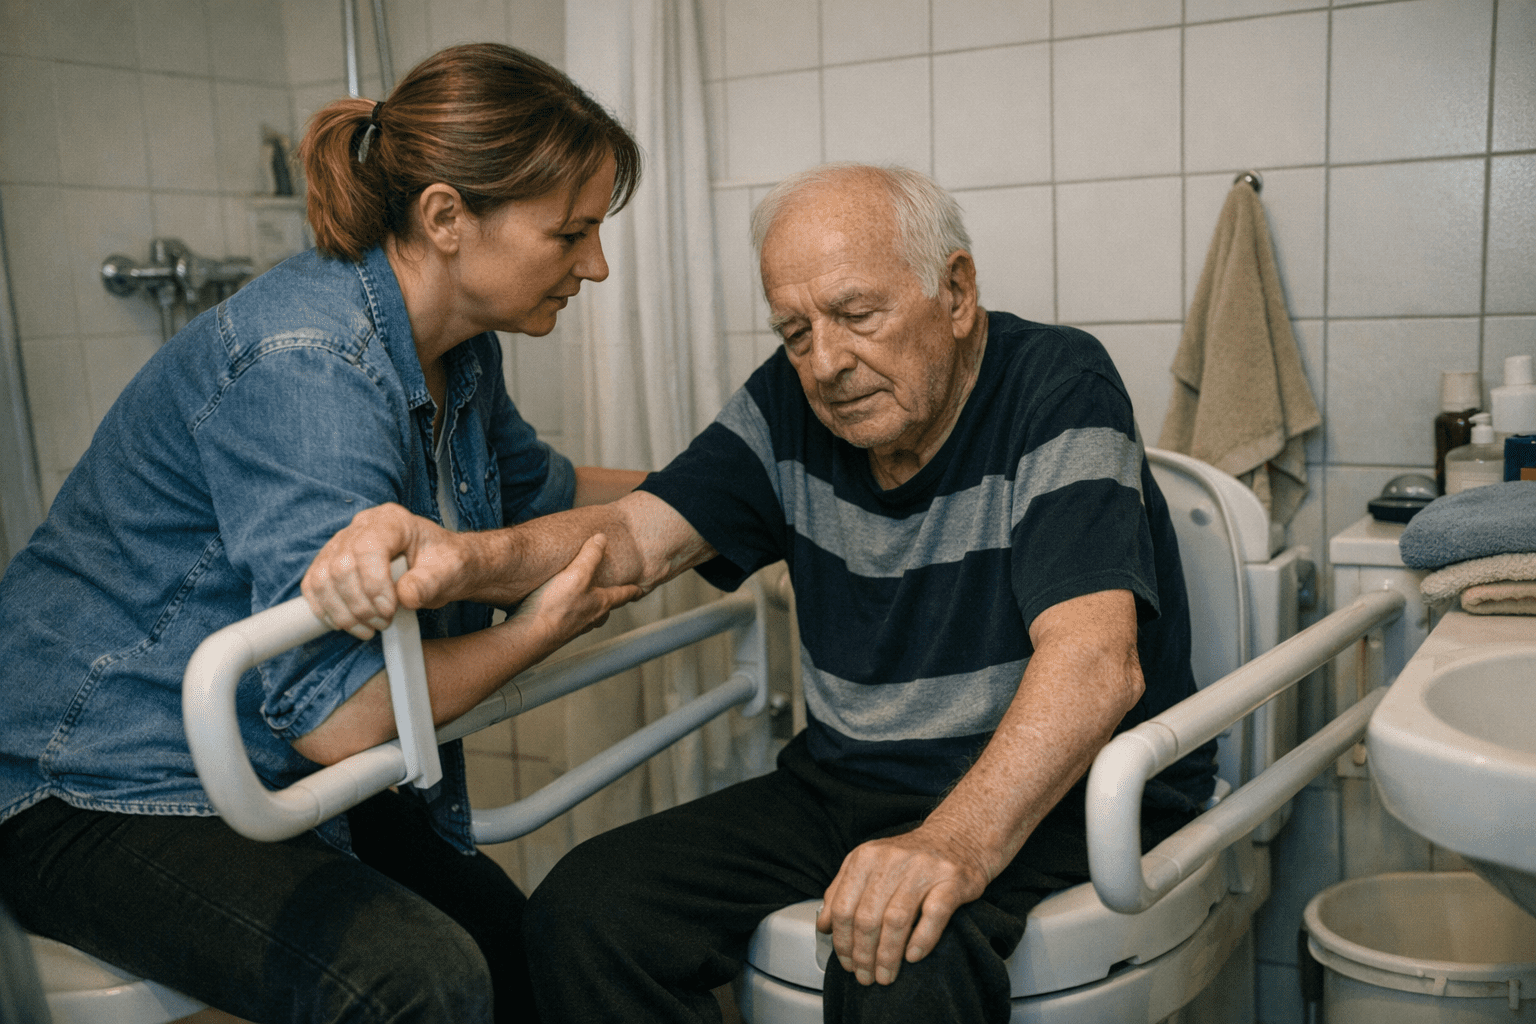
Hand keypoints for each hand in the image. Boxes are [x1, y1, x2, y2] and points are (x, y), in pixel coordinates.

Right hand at [302, 503, 462, 638]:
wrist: (441, 567)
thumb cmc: (445, 564)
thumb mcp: (449, 571)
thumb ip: (430, 582)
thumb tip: (405, 596)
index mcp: (392, 521)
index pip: (368, 548)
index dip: (374, 584)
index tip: (389, 610)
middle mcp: (362, 527)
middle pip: (341, 566)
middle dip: (360, 604)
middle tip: (383, 621)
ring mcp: (342, 544)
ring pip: (322, 579)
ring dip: (343, 612)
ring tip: (370, 627)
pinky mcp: (330, 563)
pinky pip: (314, 587)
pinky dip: (326, 611)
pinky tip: (348, 624)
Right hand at [511, 534, 643, 648]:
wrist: (530, 636)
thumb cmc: (555, 606)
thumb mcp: (576, 574)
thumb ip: (590, 556)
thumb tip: (602, 539)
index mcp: (600, 603)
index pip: (622, 595)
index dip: (632, 590)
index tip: (640, 590)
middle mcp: (590, 618)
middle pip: (606, 609)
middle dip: (610, 601)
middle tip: (613, 596)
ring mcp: (574, 628)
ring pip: (589, 617)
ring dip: (590, 609)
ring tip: (585, 602)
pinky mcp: (557, 633)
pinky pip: (569, 622)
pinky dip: (569, 614)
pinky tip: (558, 610)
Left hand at [817, 823, 989, 986]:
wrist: (957, 837)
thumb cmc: (911, 858)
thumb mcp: (869, 864)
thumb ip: (842, 891)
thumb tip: (824, 925)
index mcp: (866, 857)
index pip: (843, 907)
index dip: (842, 942)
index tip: (846, 962)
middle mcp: (891, 860)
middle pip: (867, 918)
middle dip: (863, 955)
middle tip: (865, 976)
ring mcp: (922, 869)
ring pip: (896, 920)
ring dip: (888, 956)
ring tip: (886, 975)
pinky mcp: (951, 880)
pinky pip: (933, 914)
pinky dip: (921, 940)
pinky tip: (913, 956)